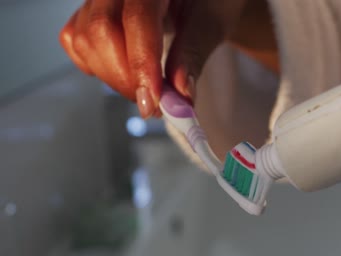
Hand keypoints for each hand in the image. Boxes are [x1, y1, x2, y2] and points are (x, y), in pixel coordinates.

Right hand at [59, 0, 248, 117]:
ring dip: (113, 78)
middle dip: (125, 78)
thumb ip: (193, 56)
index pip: (137, 17)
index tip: (152, 100)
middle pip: (101, 29)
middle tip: (153, 105)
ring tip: (145, 92)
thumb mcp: (212, 23)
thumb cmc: (210, 2)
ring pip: (84, 39)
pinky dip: (96, 67)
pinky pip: (74, 41)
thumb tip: (180, 95)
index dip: (142, 63)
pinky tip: (123, 73)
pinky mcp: (89, 12)